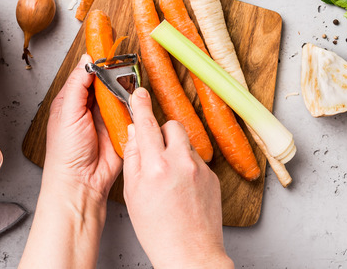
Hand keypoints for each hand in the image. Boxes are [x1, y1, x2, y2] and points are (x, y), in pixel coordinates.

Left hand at [20, 54, 122, 268]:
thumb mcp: (67, 111)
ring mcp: (107, 118)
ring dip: (126, 89)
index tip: (107, 40)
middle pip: (107, 81)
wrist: (81, 183)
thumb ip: (78, 84)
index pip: (86, 72)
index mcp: (72, 100)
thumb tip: (87, 59)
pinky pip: (132, 112)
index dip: (97, 58)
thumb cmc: (65, 153)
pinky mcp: (122, 129)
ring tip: (132, 78)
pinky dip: (136, 106)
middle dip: (116, 72)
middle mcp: (90, 107)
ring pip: (121, 94)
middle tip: (126, 59)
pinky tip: (137, 100)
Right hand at [123, 88, 232, 268]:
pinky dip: (188, 166)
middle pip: (171, 126)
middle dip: (161, 133)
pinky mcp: (214, 177)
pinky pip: (197, 159)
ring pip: (185, 142)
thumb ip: (133, 158)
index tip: (138, 93)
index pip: (147, 123)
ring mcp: (200, 169)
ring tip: (168, 175)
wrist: (190, 254)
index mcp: (155, 166)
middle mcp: (180, 162)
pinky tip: (182, 188)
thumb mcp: (133, 193)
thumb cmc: (158, 230)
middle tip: (154, 152)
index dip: (141, 105)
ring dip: (175, 149)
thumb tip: (135, 133)